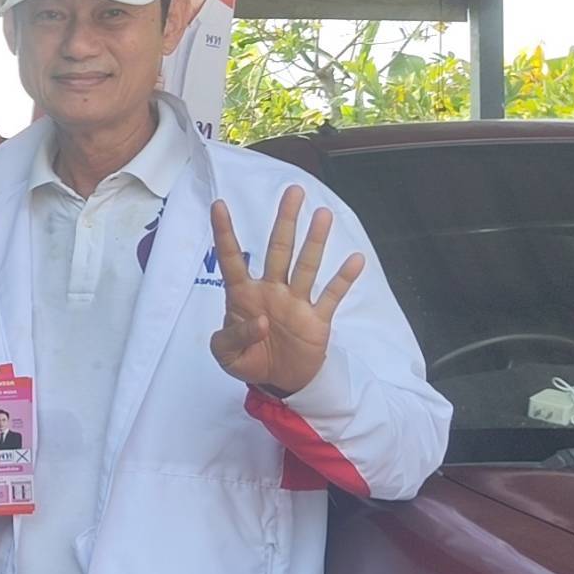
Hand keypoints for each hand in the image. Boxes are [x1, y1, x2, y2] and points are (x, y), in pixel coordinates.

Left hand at [210, 186, 364, 394]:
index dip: (224, 233)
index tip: (218, 205)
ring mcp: (295, 302)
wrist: (276, 382)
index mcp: (242, 295)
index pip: (231, 258)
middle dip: (285, 221)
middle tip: (293, 191)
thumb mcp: (226, 355)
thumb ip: (232, 337)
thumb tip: (258, 320)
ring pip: (306, 266)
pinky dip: (343, 279)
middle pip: (278, 250)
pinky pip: (331, 296)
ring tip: (323, 214)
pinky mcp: (317, 319)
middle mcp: (271, 290)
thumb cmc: (247, 360)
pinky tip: (355, 259)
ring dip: (315, 241)